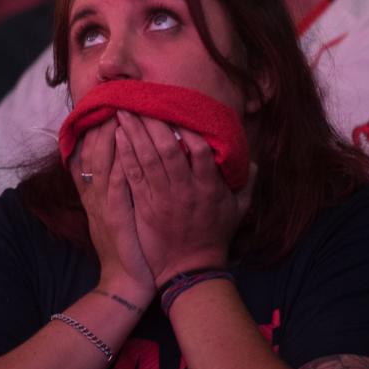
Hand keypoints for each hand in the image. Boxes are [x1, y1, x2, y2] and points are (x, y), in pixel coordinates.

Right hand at [72, 120, 154, 305]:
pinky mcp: (116, 216)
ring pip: (101, 162)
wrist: (126, 283)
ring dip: (109, 135)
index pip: (87, 155)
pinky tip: (127, 144)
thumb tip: (128, 163)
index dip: (92, 130)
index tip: (103, 107)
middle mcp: (95, 197)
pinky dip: (119, 161)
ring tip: (118, 110)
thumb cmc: (129, 249)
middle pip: (91, 152)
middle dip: (101, 123)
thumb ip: (120, 191)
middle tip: (112, 98)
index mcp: (95, 196)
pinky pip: (116, 183)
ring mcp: (103, 206)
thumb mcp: (119, 216)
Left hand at [113, 110, 254, 283]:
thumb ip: (246, 183)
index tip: (178, 109)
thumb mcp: (238, 210)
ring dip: (134, 132)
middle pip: (167, 149)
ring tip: (123, 110)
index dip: (188, 127)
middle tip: (140, 100)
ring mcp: (162, 198)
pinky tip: (118, 137)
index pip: (200, 150)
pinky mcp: (144, 206)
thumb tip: (250, 160)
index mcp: (209, 187)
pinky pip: (133, 176)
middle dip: (153, 122)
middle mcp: (184, 190)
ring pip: (146, 159)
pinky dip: (125, 155)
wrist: (189, 269)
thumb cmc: (215, 237)